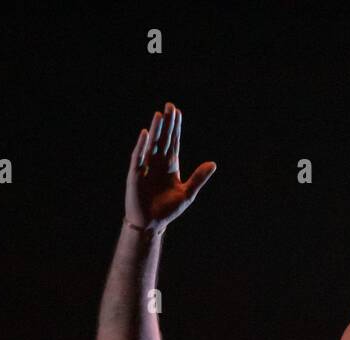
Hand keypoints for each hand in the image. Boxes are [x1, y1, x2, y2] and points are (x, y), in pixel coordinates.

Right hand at [125, 102, 216, 230]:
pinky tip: (146, 134)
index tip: (178, 112)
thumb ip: (199, 178)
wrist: (151, 224)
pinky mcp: (136, 175)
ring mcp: (146, 167)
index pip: (174, 142)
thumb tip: (213, 164)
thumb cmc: (168, 209)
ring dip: (156, 129)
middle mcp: (158, 163)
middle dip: (167, 123)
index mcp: (171, 166)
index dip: (176, 128)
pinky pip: (138, 157)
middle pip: (164, 139)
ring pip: (152, 144)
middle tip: (170, 105)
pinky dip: (142, 146)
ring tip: (159, 114)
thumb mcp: (187, 193)